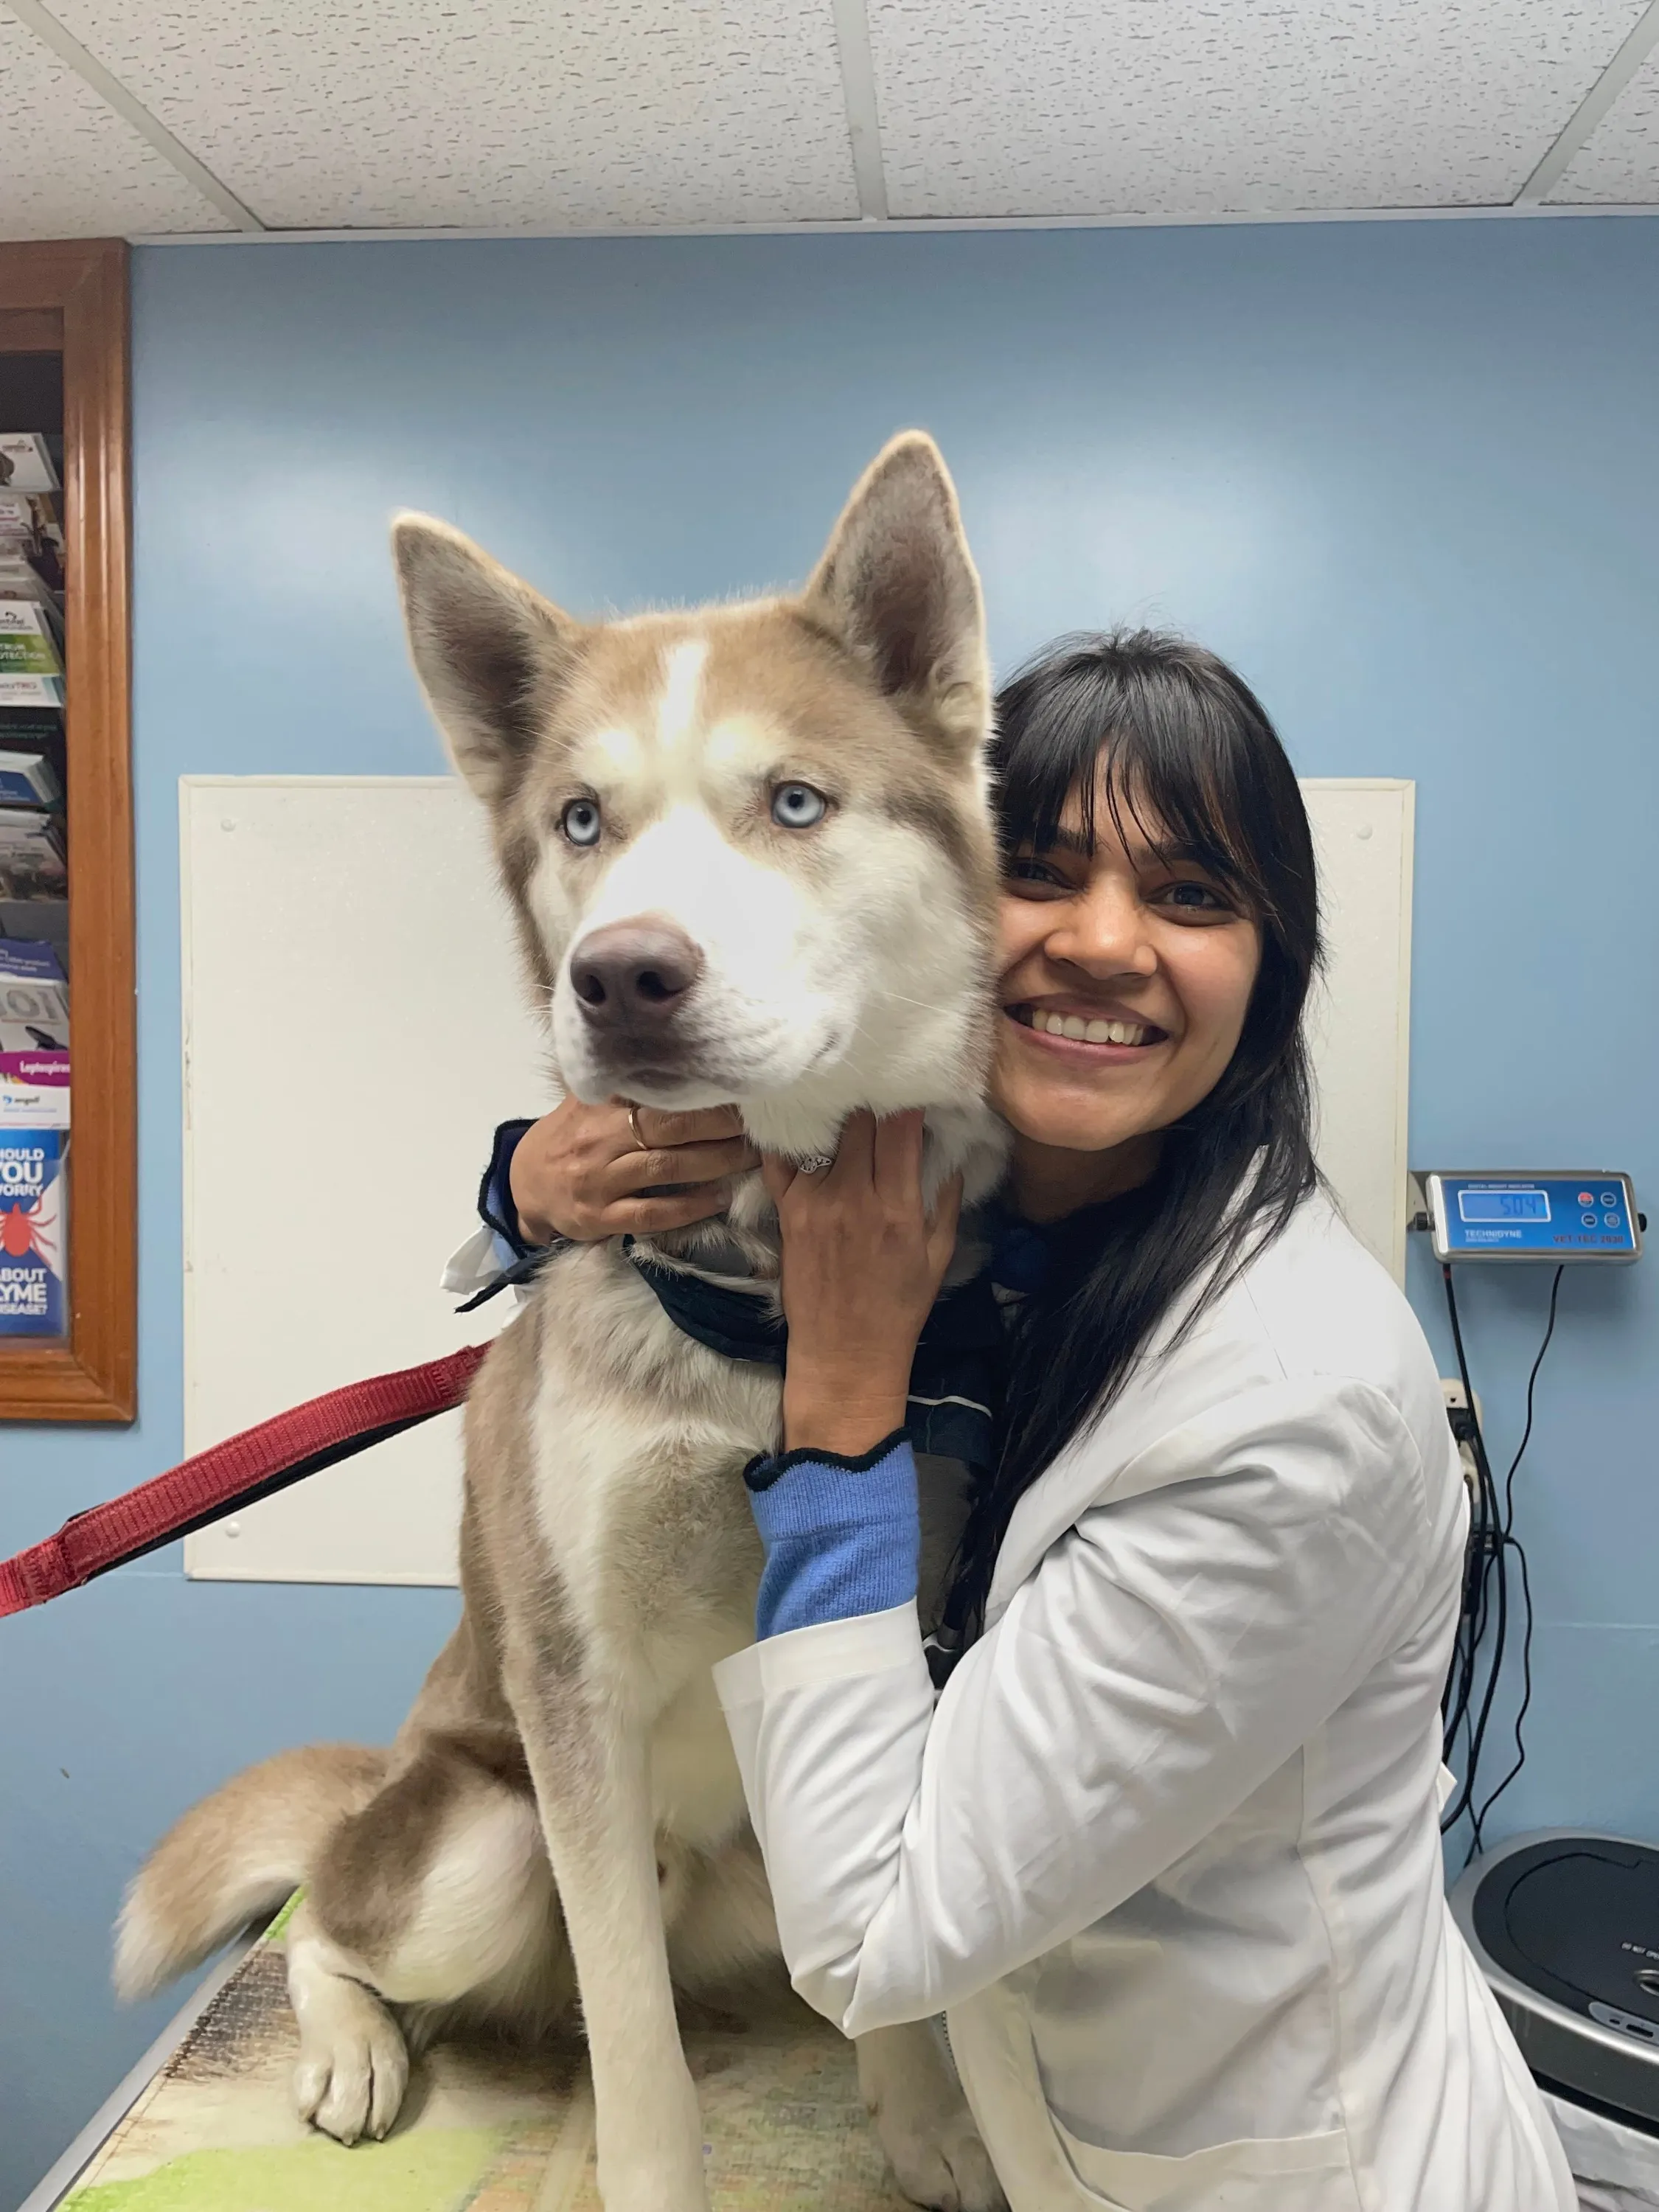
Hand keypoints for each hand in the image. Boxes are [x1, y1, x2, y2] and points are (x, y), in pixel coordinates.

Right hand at [509, 1097, 758, 1243]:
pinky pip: (651, 1213)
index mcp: (600, 1106)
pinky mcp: (601, 1217)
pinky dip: (687, 1207)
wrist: (524, 1186)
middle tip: (758, 1123)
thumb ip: (624, 1084)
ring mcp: (600, 1181)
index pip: (656, 1091)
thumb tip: (674, 1052)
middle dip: (719, 1125)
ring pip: (667, 1168)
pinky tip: (718, 1200)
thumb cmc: (569, 1137)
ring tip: (750, 1159)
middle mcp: (600, 1140)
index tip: (738, 1087)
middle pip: (670, 1126)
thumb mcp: (586, 1101)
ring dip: (714, 1163)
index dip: (700, 1090)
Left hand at [762, 1110, 962, 1457]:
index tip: (911, 1092)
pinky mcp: (787, 1212)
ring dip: (837, 1117)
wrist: (844, 1353)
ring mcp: (815, 1203)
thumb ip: (946, 1199)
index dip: (906, 1103)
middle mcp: (855, 1198)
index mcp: (899, 1209)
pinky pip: (780, 1160)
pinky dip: (789, 1138)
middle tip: (876, 1093)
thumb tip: (950, 1149)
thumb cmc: (898, 1307)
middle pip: (860, 1121)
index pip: (900, 1129)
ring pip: (824, 1134)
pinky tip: (799, 1122)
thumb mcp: (938, 1255)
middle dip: (872, 1104)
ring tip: (842, 1104)